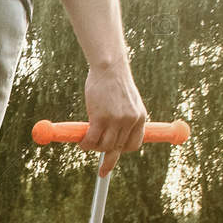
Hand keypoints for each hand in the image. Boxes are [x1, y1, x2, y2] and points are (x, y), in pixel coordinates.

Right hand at [82, 60, 148, 175]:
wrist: (109, 68)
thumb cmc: (115, 83)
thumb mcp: (127, 101)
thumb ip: (125, 116)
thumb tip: (114, 131)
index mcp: (140, 118)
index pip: (134, 144)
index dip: (122, 150)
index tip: (112, 153)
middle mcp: (130, 121)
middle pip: (117, 147)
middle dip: (103, 151)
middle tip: (92, 147)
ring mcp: (116, 120)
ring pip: (104, 146)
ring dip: (93, 148)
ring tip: (85, 143)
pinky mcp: (100, 118)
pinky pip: (92, 139)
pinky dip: (85, 144)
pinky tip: (82, 142)